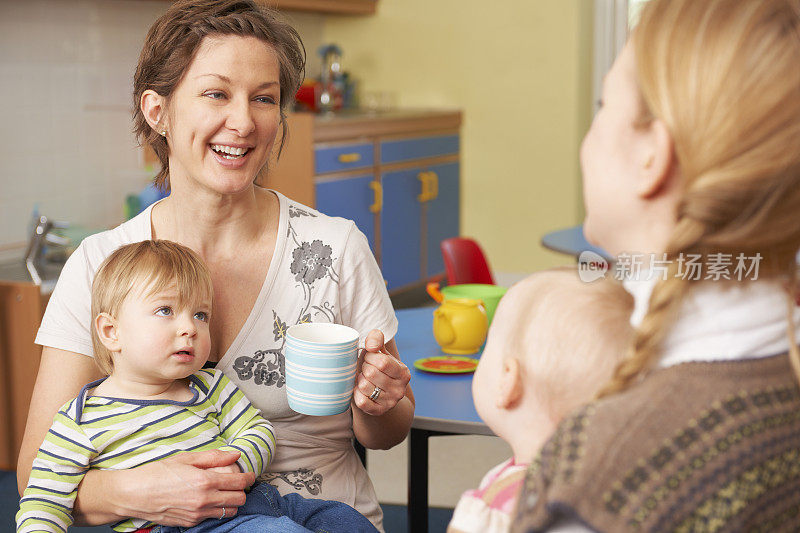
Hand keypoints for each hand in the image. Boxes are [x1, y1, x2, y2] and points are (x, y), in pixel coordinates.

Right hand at [114, 450, 253, 526]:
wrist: (133, 494)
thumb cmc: (157, 472)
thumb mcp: (186, 458)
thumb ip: (213, 457)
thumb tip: (235, 455)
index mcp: (204, 481)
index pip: (239, 482)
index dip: (248, 477)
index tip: (249, 474)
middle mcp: (204, 500)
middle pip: (239, 500)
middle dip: (242, 491)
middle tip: (237, 484)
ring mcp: (197, 514)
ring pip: (229, 512)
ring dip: (231, 503)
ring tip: (225, 493)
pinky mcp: (190, 523)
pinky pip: (212, 518)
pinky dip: (216, 510)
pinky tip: (209, 501)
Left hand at [353, 329, 410, 415]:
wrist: (377, 392)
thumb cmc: (376, 367)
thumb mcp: (379, 351)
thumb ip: (376, 338)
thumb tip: (371, 346)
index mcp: (403, 373)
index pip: (382, 362)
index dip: (370, 357)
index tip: (369, 358)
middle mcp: (400, 389)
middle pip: (371, 373)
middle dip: (364, 368)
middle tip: (367, 370)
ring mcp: (390, 402)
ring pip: (364, 386)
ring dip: (359, 380)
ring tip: (365, 379)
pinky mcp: (378, 411)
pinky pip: (361, 401)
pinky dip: (356, 394)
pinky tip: (360, 390)